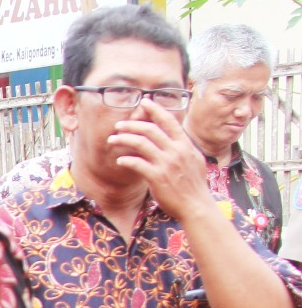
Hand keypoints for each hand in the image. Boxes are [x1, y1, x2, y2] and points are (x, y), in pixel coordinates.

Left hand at [106, 102, 213, 222]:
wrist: (196, 205)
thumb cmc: (194, 185)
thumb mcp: (194, 160)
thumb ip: (183, 148)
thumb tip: (175, 138)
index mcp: (185, 145)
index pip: (169, 121)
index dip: (155, 109)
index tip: (144, 102)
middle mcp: (176, 151)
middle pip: (150, 129)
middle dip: (131, 124)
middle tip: (119, 125)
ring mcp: (166, 164)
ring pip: (140, 143)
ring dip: (123, 139)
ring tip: (112, 140)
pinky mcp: (157, 177)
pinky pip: (136, 163)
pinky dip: (126, 159)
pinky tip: (120, 160)